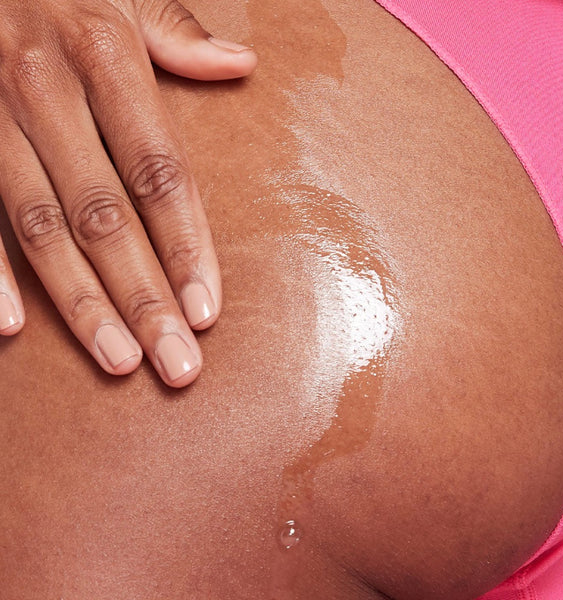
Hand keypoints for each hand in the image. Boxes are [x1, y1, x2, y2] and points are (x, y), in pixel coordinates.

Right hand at [0, 0, 256, 385]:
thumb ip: (175, 31)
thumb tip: (240, 64)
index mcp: (106, 56)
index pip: (163, 175)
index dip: (188, 248)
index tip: (207, 312)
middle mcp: (48, 90)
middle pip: (109, 218)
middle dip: (146, 299)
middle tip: (176, 364)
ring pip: (45, 229)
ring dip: (83, 304)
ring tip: (120, 361)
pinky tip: (14, 329)